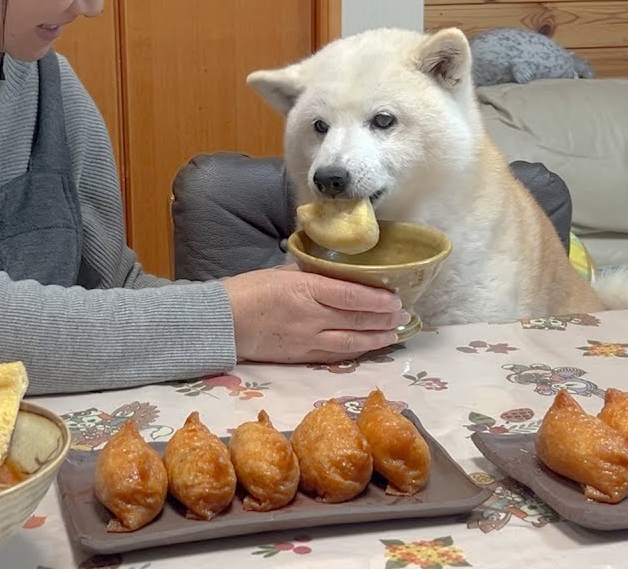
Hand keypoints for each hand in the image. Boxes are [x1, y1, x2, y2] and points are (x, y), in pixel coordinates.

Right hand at [221, 266, 408, 364]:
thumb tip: (341, 270)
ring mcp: (307, 340)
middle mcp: (310, 317)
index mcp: (305, 290)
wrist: (224, 322)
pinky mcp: (302, 357)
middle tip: (403, 315)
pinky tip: (370, 346)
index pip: (351, 296)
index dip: (377, 299)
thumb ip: (313, 272)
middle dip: (384, 318)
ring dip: (377, 338)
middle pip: (356, 320)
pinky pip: (336, 355)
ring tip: (395, 333)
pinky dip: (357, 351)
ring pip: (351, 342)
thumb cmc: (250, 290)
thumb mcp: (283, 272)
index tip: (395, 298)